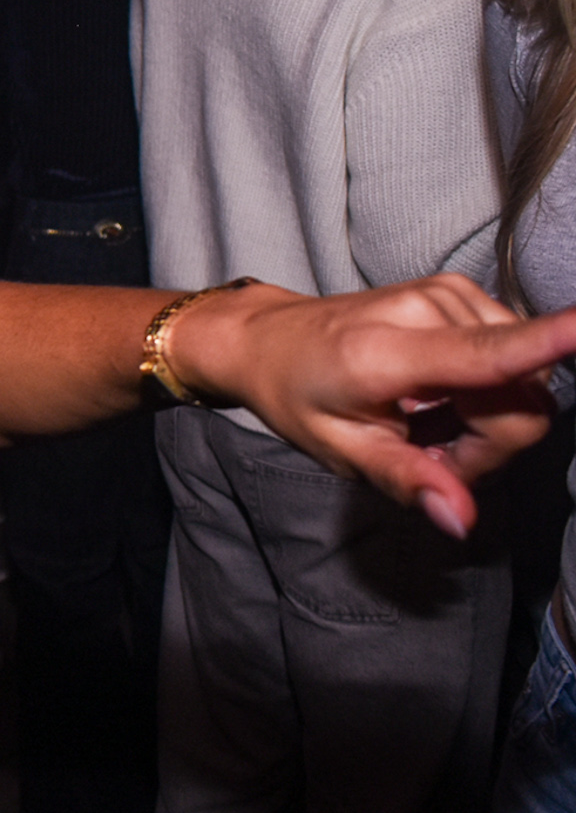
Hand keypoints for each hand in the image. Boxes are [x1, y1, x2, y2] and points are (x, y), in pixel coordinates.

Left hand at [173, 274, 575, 536]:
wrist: (266, 338)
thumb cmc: (297, 394)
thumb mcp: (339, 449)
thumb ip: (405, 479)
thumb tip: (461, 519)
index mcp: (387, 352)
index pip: (485, 353)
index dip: (550, 341)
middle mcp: (427, 311)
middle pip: (521, 398)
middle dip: (490, 445)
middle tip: (428, 455)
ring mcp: (449, 295)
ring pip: (525, 384)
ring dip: (487, 420)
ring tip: (425, 424)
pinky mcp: (462, 293)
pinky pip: (513, 359)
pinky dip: (486, 390)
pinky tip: (439, 399)